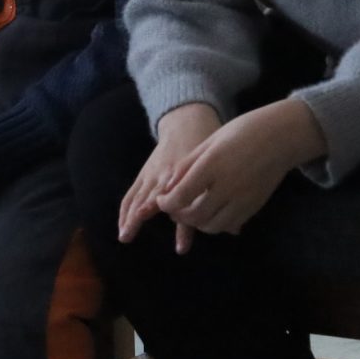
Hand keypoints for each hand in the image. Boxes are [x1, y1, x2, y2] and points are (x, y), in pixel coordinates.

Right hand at [118, 103, 221, 251]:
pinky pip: (131, 195)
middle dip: (139, 216)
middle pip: (149, 196)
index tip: (169, 222)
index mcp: (182, 171)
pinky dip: (125, 211)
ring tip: (124, 236)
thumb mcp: (214, 166)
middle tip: (129, 234)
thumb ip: (221, 202)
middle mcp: (163, 173)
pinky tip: (123, 228)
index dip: (172, 206)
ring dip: (129, 218)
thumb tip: (236, 231)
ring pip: (136, 197)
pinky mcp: (143, 175)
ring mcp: (150, 174)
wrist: (186, 122)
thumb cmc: (206, 146)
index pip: (174, 191)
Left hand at [156, 98, 325, 251]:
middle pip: (194, 215)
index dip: (166, 203)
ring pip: (212, 226)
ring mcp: (243, 199)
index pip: (181, 196)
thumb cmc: (242, 132)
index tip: (161, 200)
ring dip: (196, 223)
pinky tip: (212, 212)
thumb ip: (187, 166)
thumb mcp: (209, 142)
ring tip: (191, 211)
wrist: (280, 136)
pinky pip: (230, 225)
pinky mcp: (254, 207)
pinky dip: (216, 224)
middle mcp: (228, 186)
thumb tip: (167, 188)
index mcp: (212, 165)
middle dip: (178, 215)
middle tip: (173, 208)